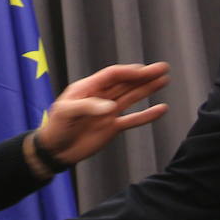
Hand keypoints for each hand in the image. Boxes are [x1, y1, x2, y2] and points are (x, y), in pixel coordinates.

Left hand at [36, 61, 168, 167]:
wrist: (55, 151)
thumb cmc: (55, 128)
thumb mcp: (65, 113)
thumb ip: (87, 107)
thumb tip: (110, 107)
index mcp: (88, 88)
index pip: (112, 75)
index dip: (129, 72)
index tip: (145, 71)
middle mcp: (101, 97)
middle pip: (126, 83)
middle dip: (144, 75)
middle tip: (163, 68)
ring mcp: (108, 112)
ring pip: (131, 97)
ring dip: (147, 89)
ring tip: (164, 79)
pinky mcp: (112, 127)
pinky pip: (133, 120)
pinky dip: (147, 115)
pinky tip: (161, 110)